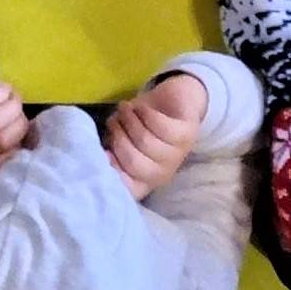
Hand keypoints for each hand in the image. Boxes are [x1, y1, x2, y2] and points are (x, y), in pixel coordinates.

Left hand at [0, 40, 29, 178]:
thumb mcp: (3, 127)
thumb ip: (17, 138)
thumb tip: (35, 144)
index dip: (15, 155)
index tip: (24, 137)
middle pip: (0, 142)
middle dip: (19, 126)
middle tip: (20, 114)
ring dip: (13, 107)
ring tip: (14, 99)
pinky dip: (2, 92)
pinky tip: (4, 89)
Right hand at [106, 72, 208, 200]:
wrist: (174, 100)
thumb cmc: (143, 122)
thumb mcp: (122, 136)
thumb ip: (113, 148)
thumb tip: (103, 155)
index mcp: (144, 179)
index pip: (129, 189)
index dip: (113, 173)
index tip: (104, 151)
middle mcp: (162, 173)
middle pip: (133, 163)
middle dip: (118, 138)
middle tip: (113, 121)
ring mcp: (177, 155)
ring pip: (145, 141)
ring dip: (129, 120)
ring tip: (124, 109)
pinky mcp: (187, 134)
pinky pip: (159, 126)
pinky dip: (144, 113)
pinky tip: (140, 107)